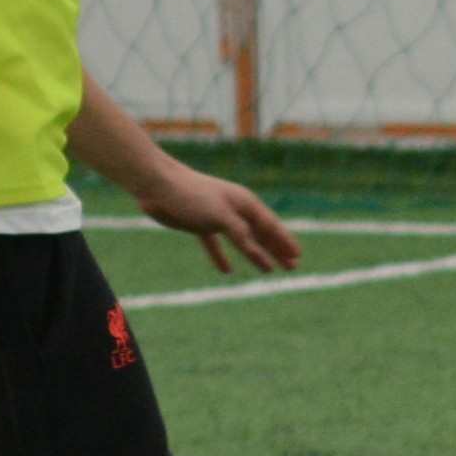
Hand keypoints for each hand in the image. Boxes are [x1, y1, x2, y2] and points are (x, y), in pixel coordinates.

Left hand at [135, 160, 304, 276]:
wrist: (157, 185)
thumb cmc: (191, 195)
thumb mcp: (221, 215)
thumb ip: (240, 232)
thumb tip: (257, 250)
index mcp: (245, 204)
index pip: (271, 226)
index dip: (285, 242)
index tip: (298, 257)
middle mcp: (235, 210)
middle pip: (261, 234)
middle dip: (277, 250)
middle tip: (292, 267)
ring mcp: (217, 217)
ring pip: (243, 240)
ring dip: (257, 254)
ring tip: (269, 270)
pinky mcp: (199, 224)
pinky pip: (215, 244)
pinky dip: (221, 257)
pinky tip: (226, 271)